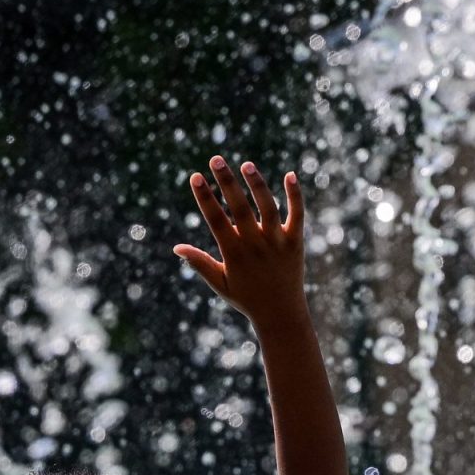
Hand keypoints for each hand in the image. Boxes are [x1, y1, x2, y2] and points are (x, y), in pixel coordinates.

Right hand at [177, 156, 308, 331]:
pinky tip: (290, 175)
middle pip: (240, 208)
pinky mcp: (296, 242)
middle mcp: (255, 245)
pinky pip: (297, 215)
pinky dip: (295, 196)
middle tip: (216, 159)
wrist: (281, 315)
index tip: (196, 177)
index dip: (205, 197)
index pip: (216, 220)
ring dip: (257, 185)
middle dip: (227, 182)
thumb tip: (176, 247)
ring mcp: (277, 242)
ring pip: (268, 208)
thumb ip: (200, 263)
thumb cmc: (247, 299)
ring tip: (246, 165)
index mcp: (234, 254)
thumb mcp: (220, 283)